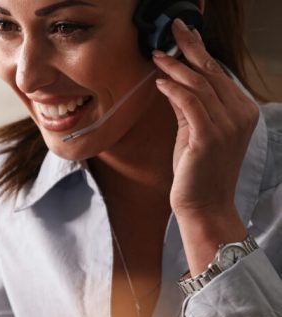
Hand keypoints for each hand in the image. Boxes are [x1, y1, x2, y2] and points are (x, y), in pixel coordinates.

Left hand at [152, 18, 259, 217]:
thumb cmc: (198, 172)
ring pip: (200, 84)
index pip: (219, 73)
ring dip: (176, 67)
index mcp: (242, 112)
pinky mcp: (209, 136)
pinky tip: (160, 82)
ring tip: (157, 56)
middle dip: (190, 48)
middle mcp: (240, 115)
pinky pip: (190, 103)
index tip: (184, 33)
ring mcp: (227, 126)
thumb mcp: (194, 132)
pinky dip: (174, 89)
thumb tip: (173, 82)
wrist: (204, 206)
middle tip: (172, 29)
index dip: (200, 51)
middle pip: (212, 72)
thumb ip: (189, 108)